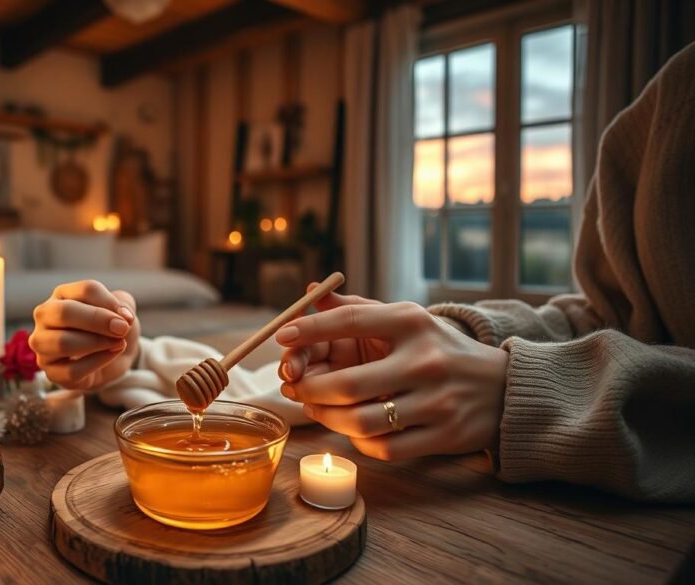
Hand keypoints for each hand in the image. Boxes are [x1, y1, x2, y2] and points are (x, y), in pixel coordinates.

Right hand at [30, 280, 139, 389]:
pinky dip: (98, 362)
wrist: (113, 360)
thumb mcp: (122, 311)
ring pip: (63, 342)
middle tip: (122, 329)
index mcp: (63, 295)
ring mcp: (43, 345)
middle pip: (64, 312)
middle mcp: (46, 317)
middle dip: (98, 321)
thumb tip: (122, 318)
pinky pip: (72, 370)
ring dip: (97, 342)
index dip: (110, 303)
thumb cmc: (111, 330)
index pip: (85, 290)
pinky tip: (111, 355)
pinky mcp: (51, 372)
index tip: (128, 318)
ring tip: (119, 343)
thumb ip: (124, 305)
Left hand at [275, 300, 507, 459]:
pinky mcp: (443, 435)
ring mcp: (436, 401)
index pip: (352, 321)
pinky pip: (384, 447)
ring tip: (316, 409)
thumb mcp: (407, 320)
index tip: (282, 336)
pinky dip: (359, 441)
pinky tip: (351, 429)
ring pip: (361, 421)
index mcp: (413, 322)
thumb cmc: (440, 349)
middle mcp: (425, 360)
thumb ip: (359, 309)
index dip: (311, 329)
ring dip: (328, 418)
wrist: (502, 387)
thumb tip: (311, 292)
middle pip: (349, 383)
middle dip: (311, 389)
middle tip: (295, 387)